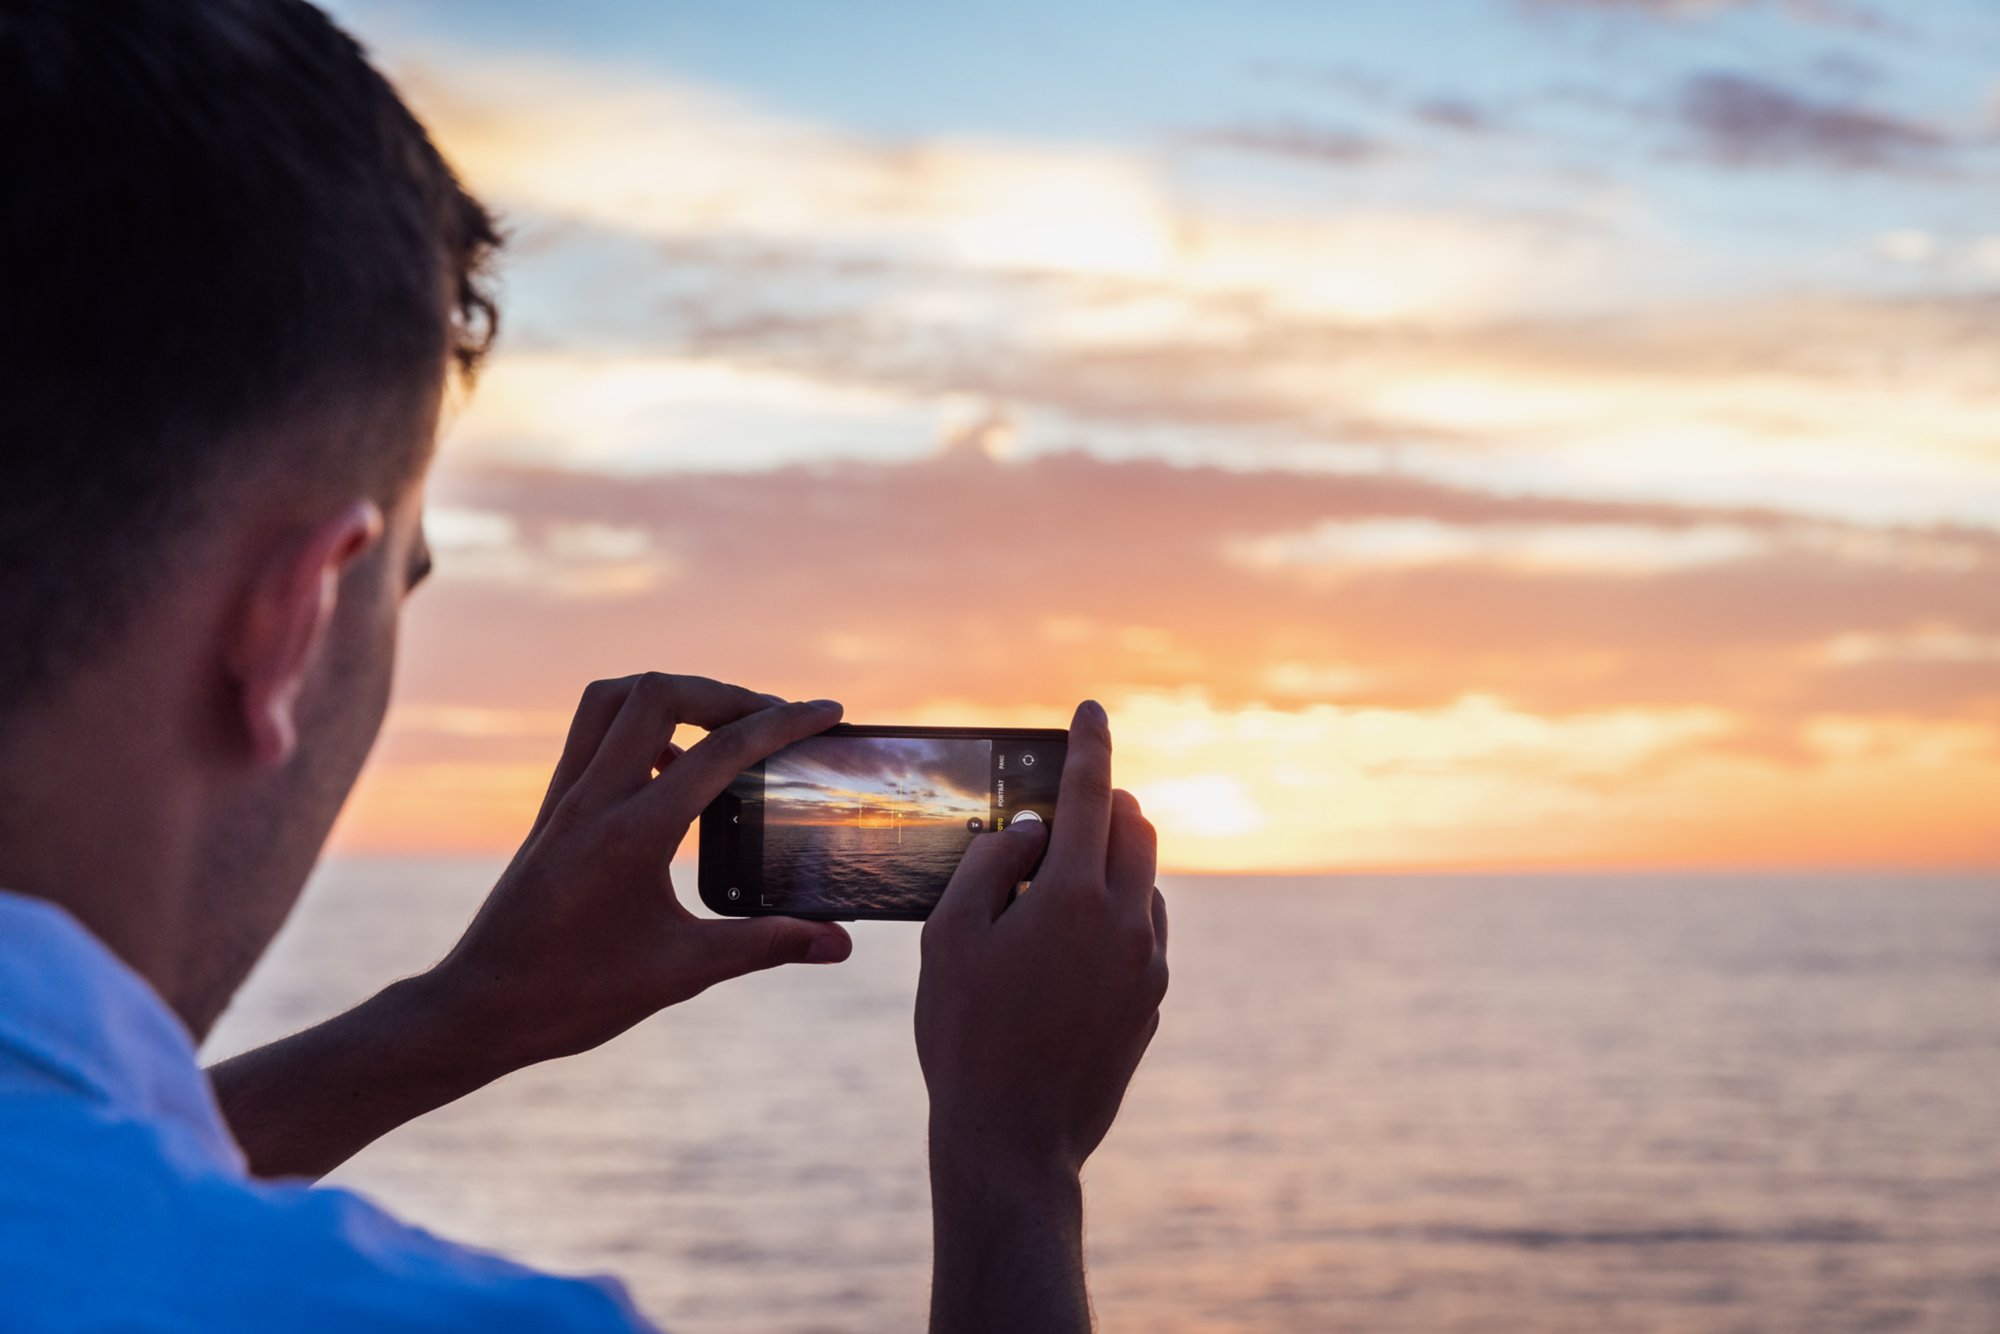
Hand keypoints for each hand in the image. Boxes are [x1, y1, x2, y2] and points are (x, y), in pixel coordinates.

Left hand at [429, 673, 853, 1070]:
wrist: (479, 1010)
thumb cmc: (574, 995)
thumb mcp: (682, 973)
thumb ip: (766, 946)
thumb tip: (839, 944)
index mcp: (632, 832)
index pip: (720, 751)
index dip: (782, 723)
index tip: (827, 712)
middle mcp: (593, 799)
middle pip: (658, 693)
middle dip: (725, 691)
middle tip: (771, 716)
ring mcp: (565, 799)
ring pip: (613, 699)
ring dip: (672, 694)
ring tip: (720, 724)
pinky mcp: (552, 811)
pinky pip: (592, 735)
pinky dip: (639, 726)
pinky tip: (671, 768)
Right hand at [916, 699, 1168, 1175]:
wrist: (1014, 1141)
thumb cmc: (964, 1035)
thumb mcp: (949, 937)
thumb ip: (990, 865)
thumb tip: (1029, 829)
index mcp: (1073, 895)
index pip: (1089, 792)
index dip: (1088, 742)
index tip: (1091, 709)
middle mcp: (1127, 921)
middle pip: (1134, 828)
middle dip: (1105, 802)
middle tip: (1068, 803)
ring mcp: (1150, 964)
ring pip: (1145, 881)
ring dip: (1110, 862)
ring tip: (1055, 886)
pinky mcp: (1154, 1002)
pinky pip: (1143, 931)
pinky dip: (1116, 912)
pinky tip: (1069, 944)